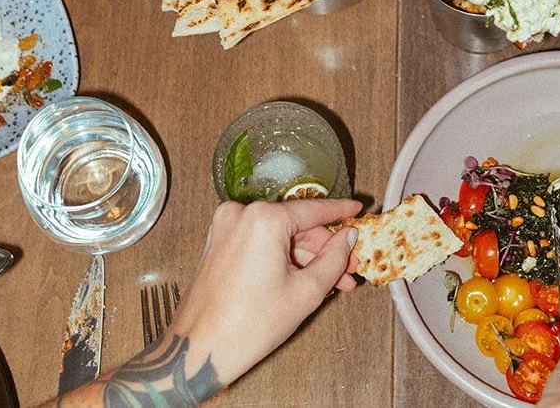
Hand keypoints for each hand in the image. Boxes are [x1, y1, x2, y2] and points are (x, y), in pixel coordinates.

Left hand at [168, 199, 361, 383]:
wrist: (201, 350)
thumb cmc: (248, 325)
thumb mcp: (306, 292)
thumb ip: (334, 258)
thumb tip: (348, 237)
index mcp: (263, 219)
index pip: (313, 209)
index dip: (341, 212)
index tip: (358, 209)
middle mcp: (241, 215)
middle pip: (297, 225)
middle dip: (325, 249)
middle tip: (349, 268)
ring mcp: (226, 228)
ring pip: (279, 237)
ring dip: (306, 258)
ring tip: (332, 282)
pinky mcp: (219, 244)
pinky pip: (260, 244)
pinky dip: (282, 259)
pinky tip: (305, 279)